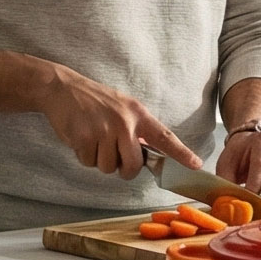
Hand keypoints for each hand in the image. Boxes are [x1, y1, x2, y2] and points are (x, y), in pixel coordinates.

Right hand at [40, 66, 199, 179]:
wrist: (64, 89)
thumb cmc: (96, 101)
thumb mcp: (124, 107)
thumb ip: (137, 129)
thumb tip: (146, 156)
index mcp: (138, 114)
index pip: (164, 137)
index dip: (181, 153)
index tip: (196, 164)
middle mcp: (124, 123)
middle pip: (132, 165)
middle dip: (124, 169)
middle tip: (116, 158)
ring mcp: (104, 131)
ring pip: (108, 167)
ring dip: (100, 160)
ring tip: (94, 139)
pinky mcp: (85, 138)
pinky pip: (89, 163)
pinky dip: (84, 156)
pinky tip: (82, 138)